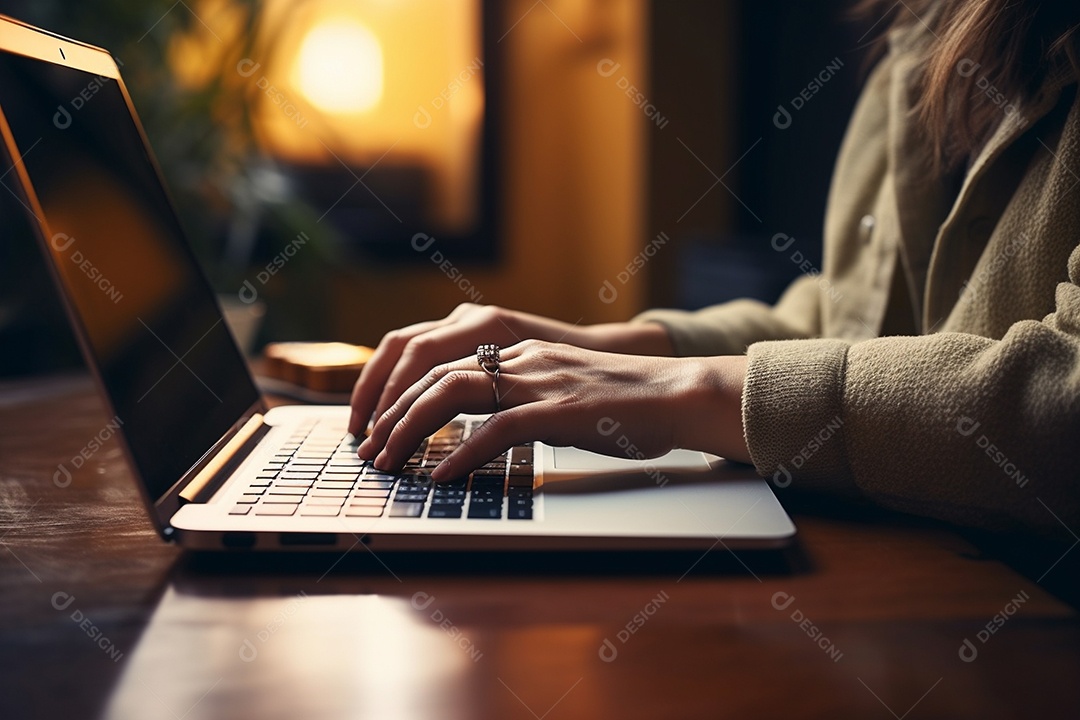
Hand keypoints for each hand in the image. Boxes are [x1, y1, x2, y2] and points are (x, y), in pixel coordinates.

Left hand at [356, 340, 749, 480]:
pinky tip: (441, 475)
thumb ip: (524, 398)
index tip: (377, 424)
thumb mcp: (562, 390)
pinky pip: (497, 430)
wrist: (679, 393)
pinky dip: (462, 453)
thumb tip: (487, 429)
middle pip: (432, 372)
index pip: (439, 359)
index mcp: (518, 351)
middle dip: (390, 412)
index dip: (398, 390)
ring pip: (451, 392)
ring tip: (388, 462)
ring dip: (409, 429)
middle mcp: (520, 358)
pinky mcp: (560, 410)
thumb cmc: (627, 402)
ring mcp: (539, 381)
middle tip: (368, 449)